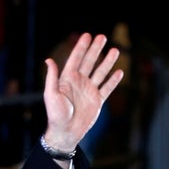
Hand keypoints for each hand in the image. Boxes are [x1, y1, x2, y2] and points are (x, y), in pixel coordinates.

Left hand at [42, 32, 122, 152]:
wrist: (66, 132)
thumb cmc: (55, 115)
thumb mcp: (51, 95)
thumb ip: (52, 77)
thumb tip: (49, 60)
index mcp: (67, 79)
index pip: (75, 59)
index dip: (81, 47)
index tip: (87, 35)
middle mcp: (79, 82)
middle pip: (89, 62)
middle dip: (96, 49)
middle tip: (102, 36)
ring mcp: (89, 90)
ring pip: (100, 72)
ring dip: (107, 62)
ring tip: (115, 50)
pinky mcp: (97, 100)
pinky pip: (107, 88)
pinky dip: (113, 80)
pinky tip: (119, 72)